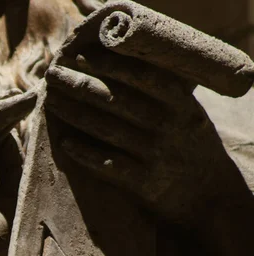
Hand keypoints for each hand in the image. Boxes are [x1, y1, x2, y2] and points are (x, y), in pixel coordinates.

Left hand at [45, 48, 245, 223]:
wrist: (207, 194)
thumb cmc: (186, 144)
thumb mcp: (186, 113)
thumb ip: (159, 92)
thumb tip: (109, 65)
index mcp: (181, 104)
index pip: (142, 76)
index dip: (108, 65)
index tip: (78, 57)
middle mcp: (170, 127)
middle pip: (117, 100)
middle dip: (80, 85)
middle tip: (52, 75)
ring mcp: (157, 156)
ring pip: (107, 129)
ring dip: (74, 113)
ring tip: (51, 102)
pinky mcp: (144, 183)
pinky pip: (107, 165)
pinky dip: (84, 153)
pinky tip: (64, 143)